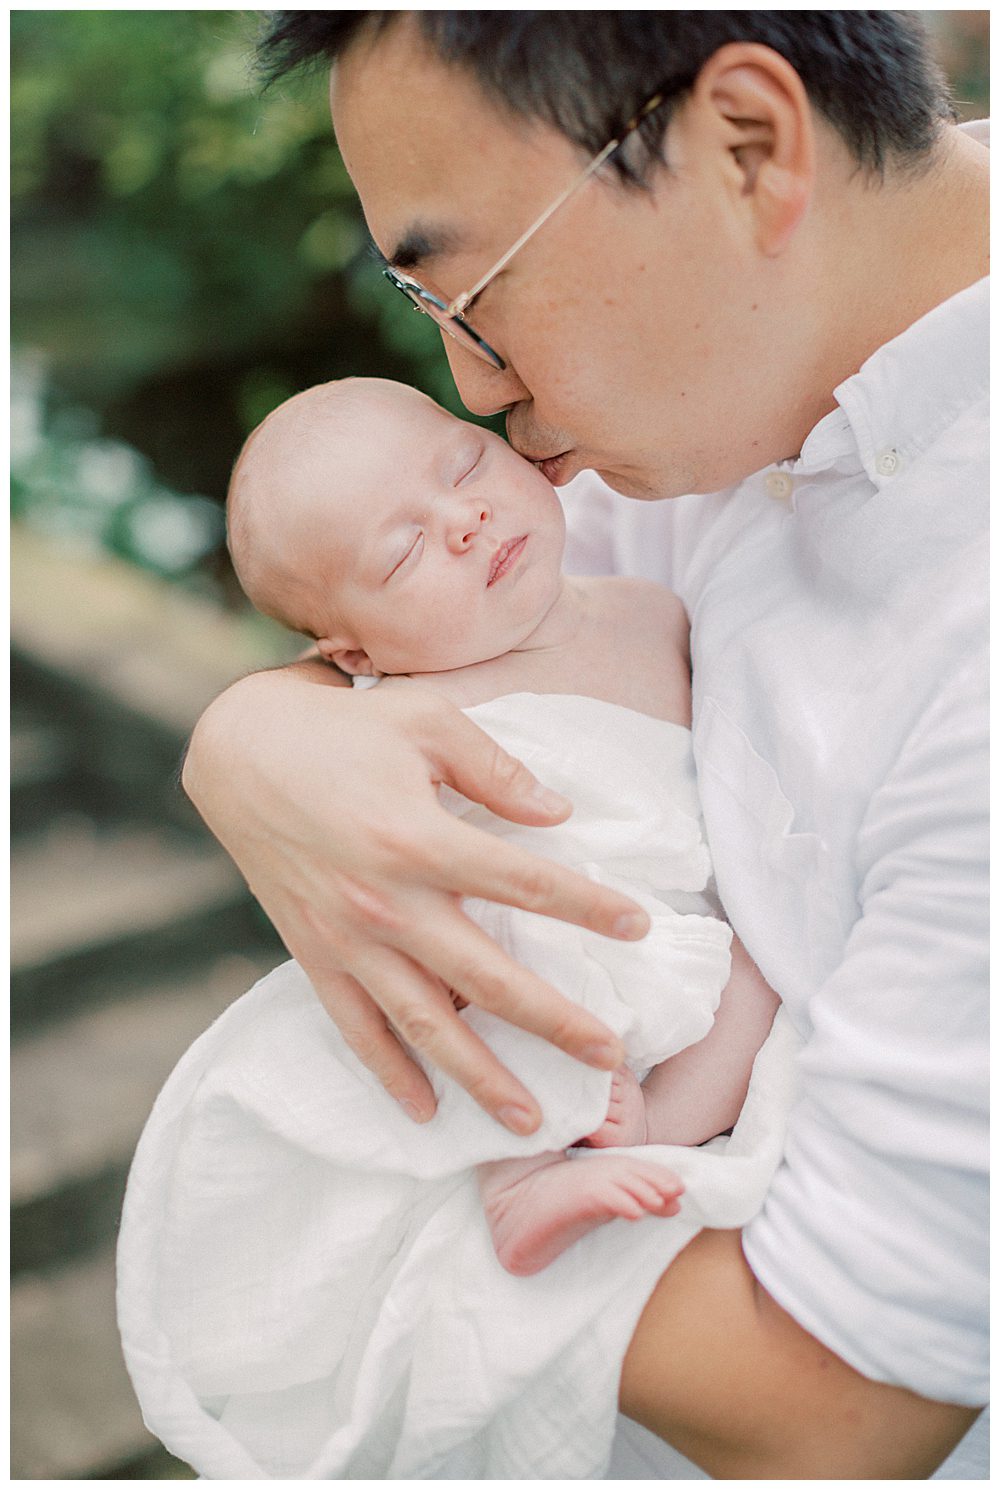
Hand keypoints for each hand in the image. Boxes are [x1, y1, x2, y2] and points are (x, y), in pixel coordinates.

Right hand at [183, 662, 647, 1131]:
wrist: (243, 753)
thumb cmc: (346, 730)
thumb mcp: (427, 721)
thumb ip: (496, 770)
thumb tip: (559, 814)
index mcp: (418, 838)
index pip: (523, 884)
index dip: (588, 906)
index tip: (639, 926)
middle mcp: (385, 902)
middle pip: (486, 977)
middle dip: (553, 1022)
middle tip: (609, 1057)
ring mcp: (347, 939)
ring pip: (425, 1023)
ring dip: (480, 1076)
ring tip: (530, 1121)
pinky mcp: (315, 956)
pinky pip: (356, 1028)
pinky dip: (389, 1073)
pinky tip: (424, 1112)